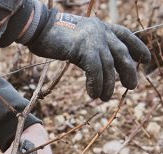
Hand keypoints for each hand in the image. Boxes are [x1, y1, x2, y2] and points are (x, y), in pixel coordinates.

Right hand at [28, 10, 150, 100]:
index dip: (137, 47)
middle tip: (131, 86)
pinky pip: (95, 70)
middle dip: (128, 71)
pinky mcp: (83, 47)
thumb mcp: (75, 41)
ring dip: (108, 85)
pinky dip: (95, 84)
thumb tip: (95, 67)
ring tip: (104, 98)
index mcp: (100, 26)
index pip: (125, 35)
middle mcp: (100, 30)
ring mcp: (93, 38)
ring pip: (109, 65)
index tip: (144, 60)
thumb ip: (88, 50)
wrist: (37, 28)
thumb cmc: (50, 37)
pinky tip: (93, 94)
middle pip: (121, 53)